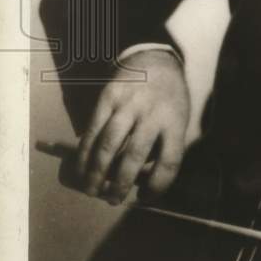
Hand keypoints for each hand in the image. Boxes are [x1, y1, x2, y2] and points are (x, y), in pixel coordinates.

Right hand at [75, 49, 189, 204]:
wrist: (155, 59)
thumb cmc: (169, 98)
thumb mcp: (178, 119)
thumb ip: (163, 147)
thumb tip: (139, 181)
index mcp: (175, 121)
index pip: (170, 161)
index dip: (158, 186)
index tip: (145, 197)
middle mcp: (152, 112)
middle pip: (135, 155)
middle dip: (120, 184)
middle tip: (112, 200)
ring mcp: (128, 104)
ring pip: (108, 144)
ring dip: (97, 172)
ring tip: (92, 190)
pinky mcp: (108, 97)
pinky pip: (92, 130)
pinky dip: (84, 153)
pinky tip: (81, 168)